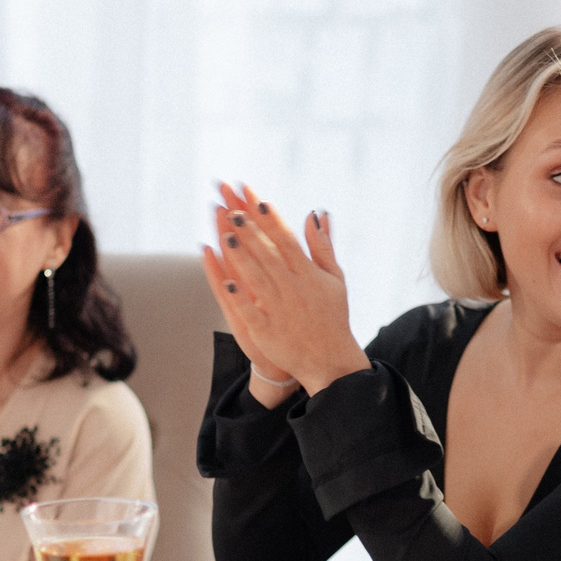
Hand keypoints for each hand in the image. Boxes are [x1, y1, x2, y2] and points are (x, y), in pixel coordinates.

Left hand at [199, 182, 369, 403]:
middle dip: (251, 233)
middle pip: (268, 256)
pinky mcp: (267, 331)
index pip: (287, 241)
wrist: (330, 360)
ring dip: (241, 257)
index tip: (257, 201)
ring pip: (256, 279)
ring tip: (225, 236)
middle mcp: (293, 289)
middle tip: (234, 212)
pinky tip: (225, 280)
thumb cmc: (332, 314)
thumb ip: (322, 246)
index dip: (271, 220)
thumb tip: (314, 213)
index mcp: (308, 274)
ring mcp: (279, 310)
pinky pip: (250, 311)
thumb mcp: (334, 279)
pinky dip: (239, 296)